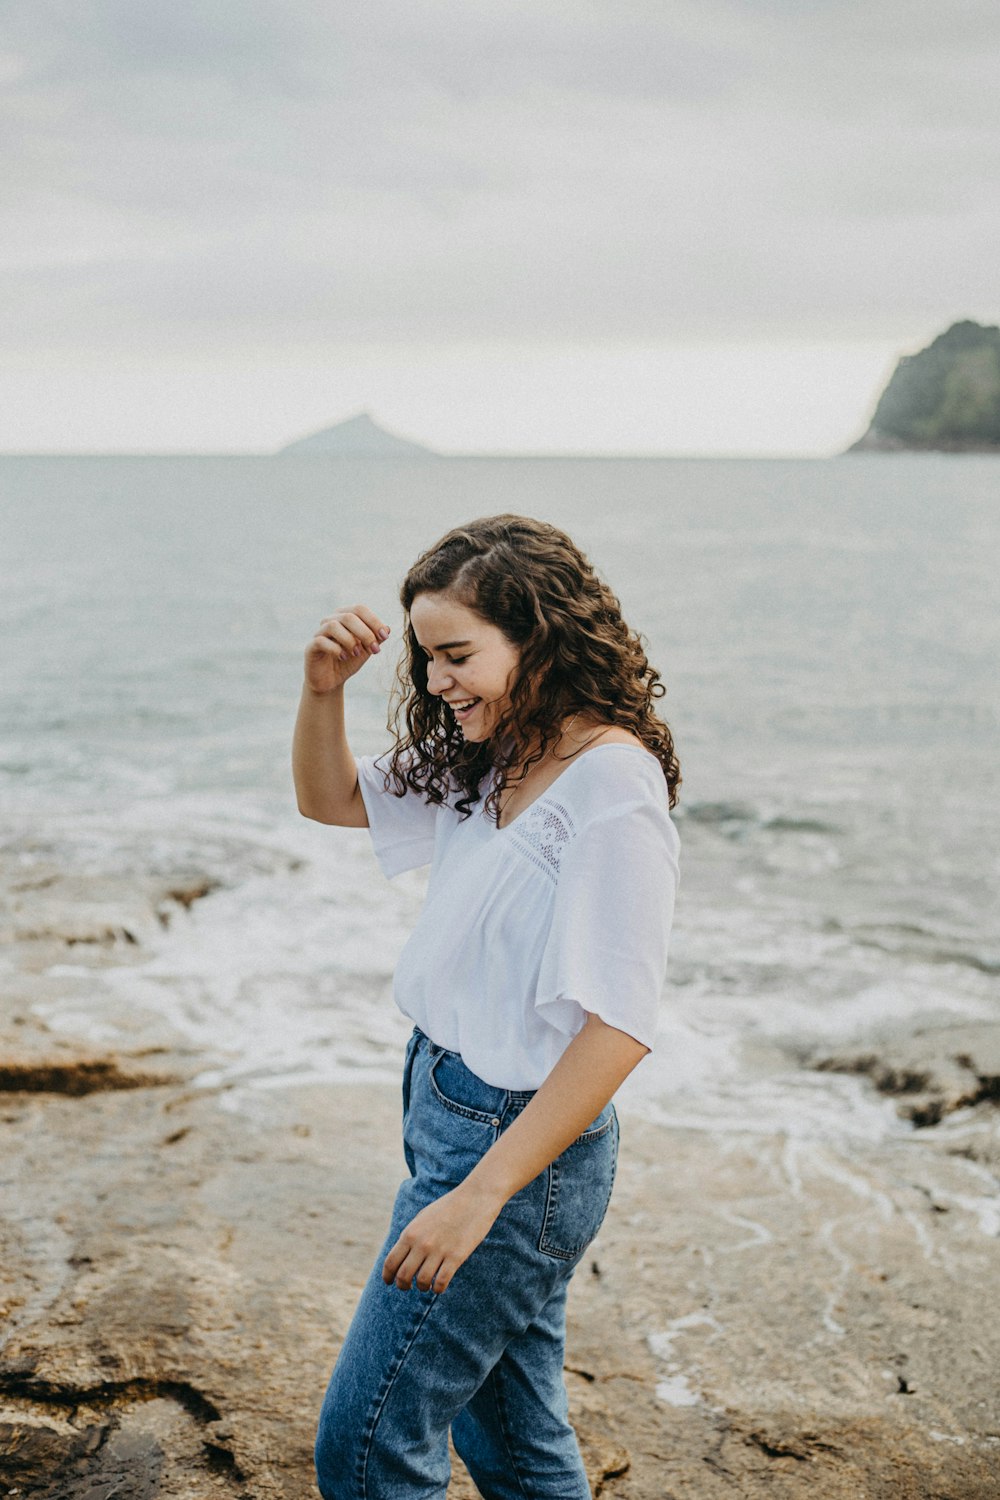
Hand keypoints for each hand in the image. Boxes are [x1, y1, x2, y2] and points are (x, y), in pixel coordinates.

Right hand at [305, 605, 390, 694]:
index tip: (384, 637)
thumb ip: (376, 639)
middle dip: (365, 633)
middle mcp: (330, 620)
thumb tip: (388, 628)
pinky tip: (344, 657)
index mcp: (345, 617)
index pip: (360, 609)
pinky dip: (336, 648)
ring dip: (350, 640)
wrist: (331, 681)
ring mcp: (319, 632)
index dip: (374, 621)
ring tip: (357, 653)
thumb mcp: (366, 650)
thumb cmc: (348, 661)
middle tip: (375, 650)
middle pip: (349, 616)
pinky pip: (321, 640)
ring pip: (333, 625)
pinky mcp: (311, 646)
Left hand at [382, 1185, 501, 1293]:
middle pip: (403, 1276)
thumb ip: (411, 1236)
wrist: (475, 1198)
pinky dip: (438, 1289)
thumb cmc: (448, 1207)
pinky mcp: (456, 1257)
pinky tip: (439, 1286)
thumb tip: (401, 1256)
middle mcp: (422, 1243)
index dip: (387, 1276)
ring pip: (422, 1282)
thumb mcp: (423, 1218)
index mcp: (410, 1232)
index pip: (391, 1262)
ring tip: (426, 1286)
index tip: (389, 1282)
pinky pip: (441, 1282)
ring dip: (422, 1287)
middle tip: (407, 1287)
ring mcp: (439, 1251)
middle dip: (403, 1285)